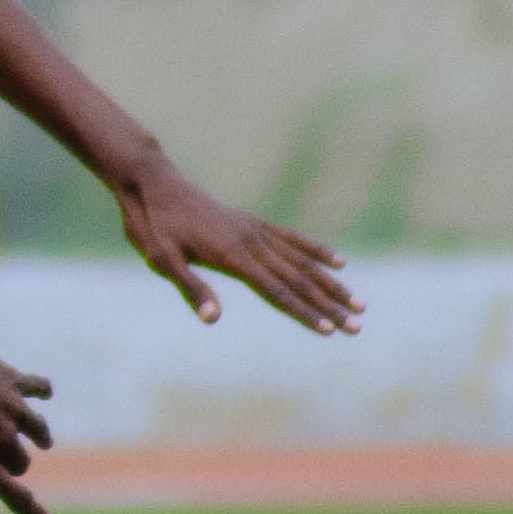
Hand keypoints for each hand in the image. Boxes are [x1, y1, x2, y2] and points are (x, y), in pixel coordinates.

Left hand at [0, 318, 54, 513]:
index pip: (8, 491)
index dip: (28, 508)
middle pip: (20, 462)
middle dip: (16, 465)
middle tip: (11, 462)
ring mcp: (11, 408)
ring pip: (40, 432)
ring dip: (40, 437)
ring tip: (42, 440)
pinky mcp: (15, 382)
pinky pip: (39, 389)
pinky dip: (42, 392)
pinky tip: (44, 394)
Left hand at [114, 149, 361, 335]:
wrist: (154, 182)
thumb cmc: (153, 225)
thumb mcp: (162, 260)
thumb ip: (191, 288)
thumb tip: (213, 319)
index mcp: (232, 257)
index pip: (276, 292)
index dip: (304, 313)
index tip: (330, 330)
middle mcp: (252, 242)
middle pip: (299, 280)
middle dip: (330, 306)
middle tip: (358, 327)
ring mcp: (255, 230)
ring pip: (303, 262)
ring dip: (332, 285)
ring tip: (359, 303)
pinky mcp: (253, 223)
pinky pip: (293, 239)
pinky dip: (317, 251)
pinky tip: (338, 262)